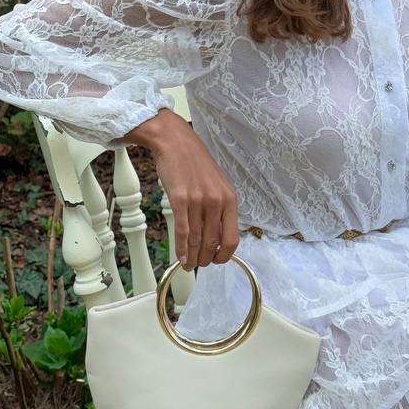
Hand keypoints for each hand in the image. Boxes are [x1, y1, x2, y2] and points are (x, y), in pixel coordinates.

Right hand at [125, 110, 238, 270]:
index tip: (218, 261)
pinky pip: (183, 232)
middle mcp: (217, 202)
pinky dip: (182, 249)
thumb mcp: (217, 184)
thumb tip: (218, 234)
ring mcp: (198, 201)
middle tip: (200, 265)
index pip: (233, 238)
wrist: (175, 142)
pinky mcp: (180, 200)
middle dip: (206, 260)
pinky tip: (181, 257)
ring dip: (193, 258)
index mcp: (230, 199)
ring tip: (189, 265)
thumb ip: (220, 208)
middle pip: (214, 243)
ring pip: (197, 241)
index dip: (225, 255)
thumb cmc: (195, 163)